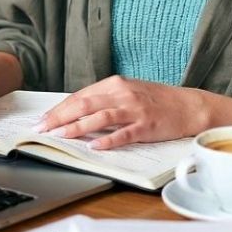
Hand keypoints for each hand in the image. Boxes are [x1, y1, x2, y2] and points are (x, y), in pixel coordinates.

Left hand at [33, 75, 231, 148]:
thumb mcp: (127, 92)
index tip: (43, 119)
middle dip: (60, 118)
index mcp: (114, 84)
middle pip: (85, 105)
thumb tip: (76, 111)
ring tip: (60, 136)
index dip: (59, 108)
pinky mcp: (146, 126)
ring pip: (100, 117)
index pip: (80, 96)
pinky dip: (107, 140)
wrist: (188, 105)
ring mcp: (134, 110)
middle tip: (42, 129)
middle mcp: (122, 94)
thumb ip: (104, 99)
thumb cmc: (156, 100)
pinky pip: (123, 134)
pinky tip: (94, 147)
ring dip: (77, 127)